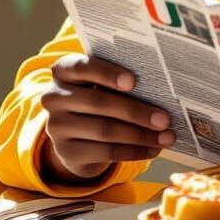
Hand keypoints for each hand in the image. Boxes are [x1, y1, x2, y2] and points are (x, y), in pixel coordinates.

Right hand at [39, 54, 175, 182]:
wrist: (78, 134)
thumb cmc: (101, 97)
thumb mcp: (104, 84)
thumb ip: (122, 80)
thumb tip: (163, 89)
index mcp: (64, 71)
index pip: (81, 67)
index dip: (107, 74)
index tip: (133, 81)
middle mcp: (54, 97)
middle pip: (98, 102)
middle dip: (135, 111)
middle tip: (164, 119)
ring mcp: (56, 126)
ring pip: (105, 130)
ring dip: (140, 135)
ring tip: (165, 137)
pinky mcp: (66, 152)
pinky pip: (105, 152)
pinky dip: (134, 151)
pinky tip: (152, 149)